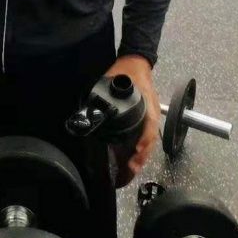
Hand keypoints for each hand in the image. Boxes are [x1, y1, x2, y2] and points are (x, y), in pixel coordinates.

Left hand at [104, 55, 159, 187]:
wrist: (137, 62)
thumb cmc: (127, 72)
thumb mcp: (115, 80)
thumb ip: (102, 94)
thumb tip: (86, 111)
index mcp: (148, 106)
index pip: (150, 128)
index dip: (144, 141)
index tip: (136, 153)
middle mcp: (151, 116)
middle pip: (149, 141)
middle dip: (139, 158)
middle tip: (127, 173)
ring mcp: (149, 119)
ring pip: (147, 144)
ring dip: (138, 159)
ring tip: (126, 175)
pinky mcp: (145, 121)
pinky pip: (143, 140)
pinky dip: (136, 153)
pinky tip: (127, 163)